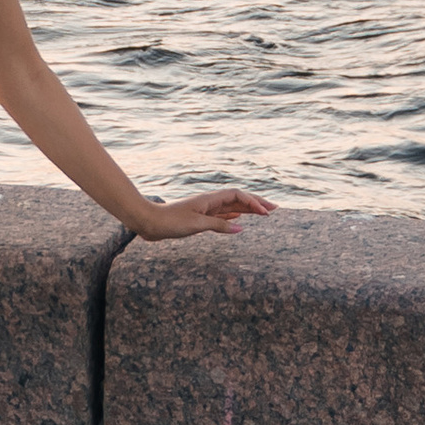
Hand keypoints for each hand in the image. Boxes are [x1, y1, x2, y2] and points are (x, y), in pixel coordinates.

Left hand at [135, 189, 272, 238]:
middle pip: (238, 199)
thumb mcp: (196, 224)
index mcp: (210, 199)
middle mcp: (210, 202)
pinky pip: (222, 215)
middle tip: (274, 208)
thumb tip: (241, 228)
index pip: (237, 195)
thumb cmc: (171, 222)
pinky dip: (234, 216)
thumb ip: (219, 226)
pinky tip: (240, 219)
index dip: (253, 202)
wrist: (150, 222)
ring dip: (248, 209)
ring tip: (264, 213)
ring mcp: (205, 209)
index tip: (266, 212)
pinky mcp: (200, 218)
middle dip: (256, 202)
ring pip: (231, 207)